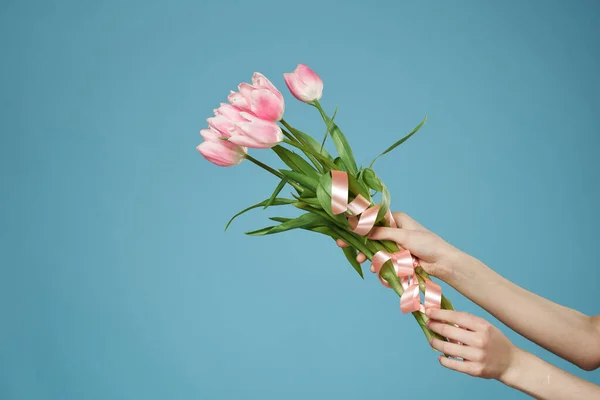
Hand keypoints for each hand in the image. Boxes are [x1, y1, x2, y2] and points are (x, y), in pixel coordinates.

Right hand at [336, 212, 463, 279]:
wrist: (442, 263)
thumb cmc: (428, 244)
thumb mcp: (404, 236)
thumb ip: (383, 233)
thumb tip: (363, 229)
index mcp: (397, 220)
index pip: (374, 218)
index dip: (360, 223)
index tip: (346, 227)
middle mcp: (395, 231)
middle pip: (371, 235)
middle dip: (359, 242)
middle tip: (341, 244)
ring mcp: (395, 245)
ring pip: (375, 249)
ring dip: (369, 255)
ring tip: (363, 261)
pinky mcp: (398, 258)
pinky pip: (383, 260)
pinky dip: (379, 264)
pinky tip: (376, 269)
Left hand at [426, 308, 516, 379]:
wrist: (510, 363)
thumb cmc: (495, 341)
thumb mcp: (486, 327)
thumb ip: (467, 322)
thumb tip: (443, 316)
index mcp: (483, 327)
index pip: (456, 316)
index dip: (440, 314)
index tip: (429, 312)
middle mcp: (480, 340)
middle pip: (449, 330)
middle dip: (434, 326)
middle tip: (428, 324)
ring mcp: (477, 356)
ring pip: (447, 348)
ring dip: (435, 342)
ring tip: (432, 339)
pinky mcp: (474, 369)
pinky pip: (453, 364)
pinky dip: (443, 360)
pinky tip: (440, 356)